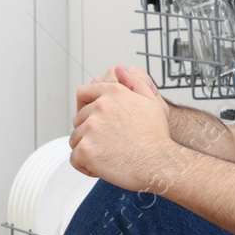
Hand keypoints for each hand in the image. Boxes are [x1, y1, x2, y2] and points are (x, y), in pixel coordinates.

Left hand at [69, 64, 176, 188]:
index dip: (85, 108)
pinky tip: (103, 166)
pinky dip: (85, 166)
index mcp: (113, 93)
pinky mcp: (86, 149)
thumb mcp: (152, 102)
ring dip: (88, 149)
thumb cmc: (157, 137)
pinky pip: (75, 159)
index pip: (83, 93)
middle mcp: (100, 107)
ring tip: (109, 155)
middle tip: (109, 143)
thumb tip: (118, 68)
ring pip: (76, 139)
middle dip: (88, 132)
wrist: (160, 163)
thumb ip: (134, 82)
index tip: (92, 120)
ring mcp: (91, 128)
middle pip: (78, 119)